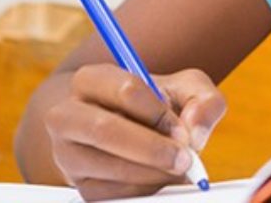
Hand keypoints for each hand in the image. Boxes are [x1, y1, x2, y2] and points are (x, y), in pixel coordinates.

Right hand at [41, 64, 224, 200]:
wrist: (121, 127)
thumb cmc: (155, 104)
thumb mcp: (184, 89)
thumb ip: (203, 101)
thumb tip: (193, 132)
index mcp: (90, 80)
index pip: (125, 90)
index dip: (159, 112)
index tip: (182, 129)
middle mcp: (67, 115)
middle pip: (105, 130)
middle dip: (152, 148)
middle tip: (185, 159)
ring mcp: (68, 154)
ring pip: (109, 167)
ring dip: (152, 173)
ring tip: (176, 168)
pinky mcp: (80, 186)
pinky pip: (112, 194)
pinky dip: (144, 190)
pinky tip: (158, 178)